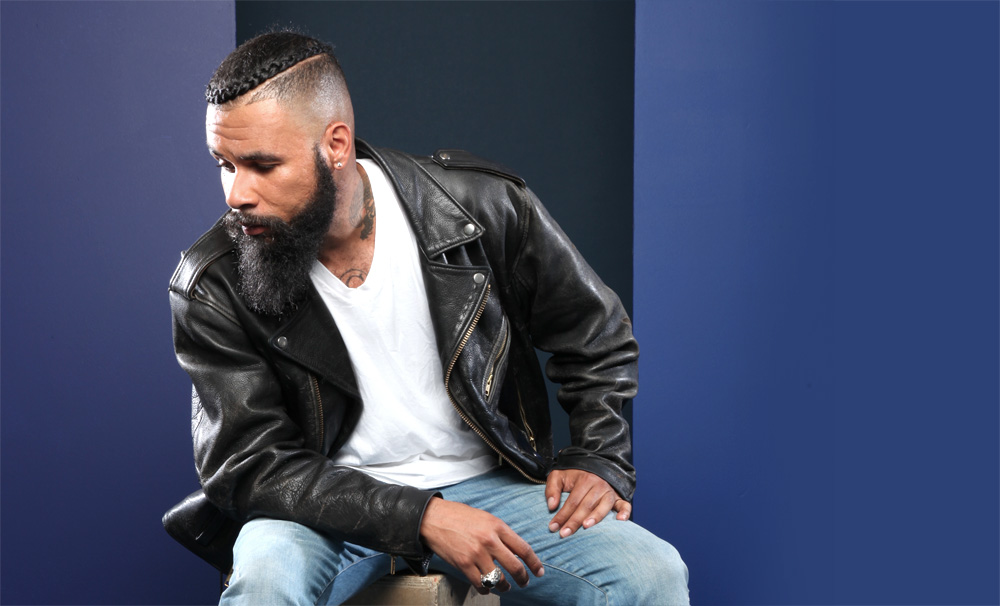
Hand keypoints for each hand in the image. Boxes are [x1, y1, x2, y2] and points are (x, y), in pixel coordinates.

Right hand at [419, 497, 544, 594]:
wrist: (434, 518)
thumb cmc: (459, 516)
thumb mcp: (485, 518)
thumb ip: (500, 533)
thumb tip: (514, 549)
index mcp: (498, 526)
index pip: (523, 548)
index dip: (534, 562)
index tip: (539, 571)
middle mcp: (489, 541)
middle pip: (515, 567)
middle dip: (523, 578)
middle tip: (525, 582)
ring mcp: (476, 554)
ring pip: (498, 579)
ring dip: (504, 586)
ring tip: (505, 587)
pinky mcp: (463, 564)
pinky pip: (480, 583)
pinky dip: (486, 589)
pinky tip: (487, 588)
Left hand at [545, 469, 630, 537]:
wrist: (594, 465)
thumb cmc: (574, 475)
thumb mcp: (559, 475)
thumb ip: (552, 489)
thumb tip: (551, 506)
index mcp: (584, 480)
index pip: (572, 501)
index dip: (562, 515)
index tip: (553, 527)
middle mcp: (598, 486)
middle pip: (586, 506)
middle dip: (574, 521)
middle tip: (564, 534)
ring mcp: (609, 492)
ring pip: (603, 506)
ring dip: (596, 517)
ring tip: (586, 526)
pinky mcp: (618, 497)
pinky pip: (624, 505)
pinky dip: (625, 512)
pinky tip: (620, 520)